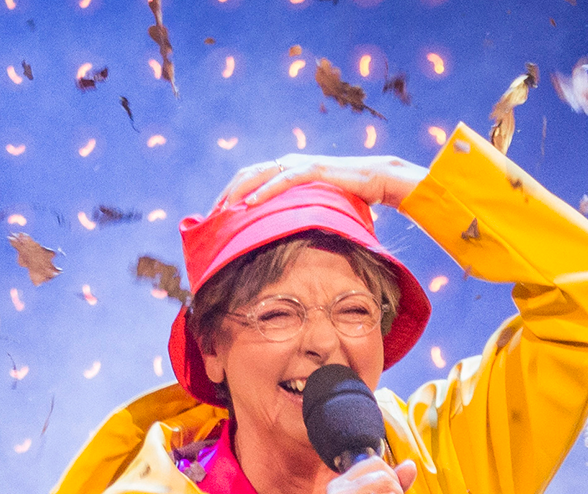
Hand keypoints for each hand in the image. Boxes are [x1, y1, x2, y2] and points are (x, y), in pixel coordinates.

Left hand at [217, 153, 428, 210]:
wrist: (377, 179)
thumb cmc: (349, 196)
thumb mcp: (316, 206)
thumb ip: (297, 212)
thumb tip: (283, 237)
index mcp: (285, 169)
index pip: (249, 178)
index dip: (230, 195)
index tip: (215, 216)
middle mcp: (288, 162)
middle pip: (246, 174)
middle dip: (226, 195)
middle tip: (210, 217)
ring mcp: (299, 164)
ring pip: (259, 174)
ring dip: (238, 192)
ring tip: (223, 211)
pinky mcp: (314, 169)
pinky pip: (283, 180)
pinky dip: (264, 191)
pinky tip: (250, 204)